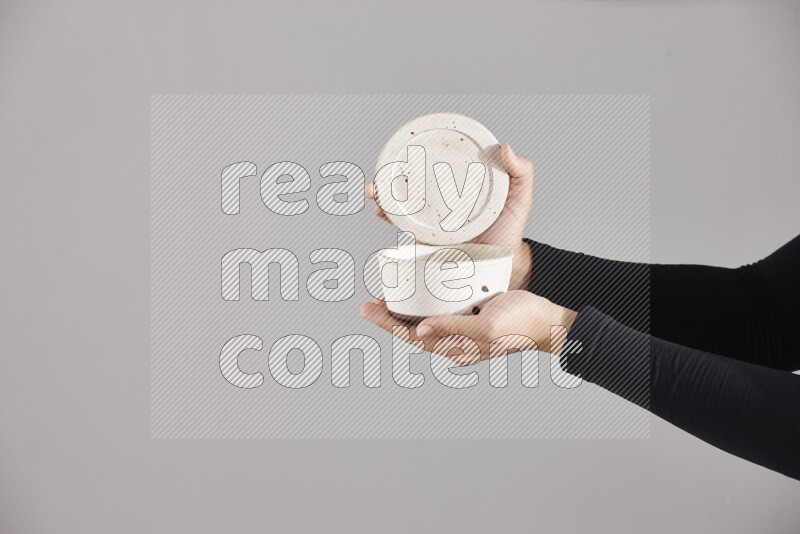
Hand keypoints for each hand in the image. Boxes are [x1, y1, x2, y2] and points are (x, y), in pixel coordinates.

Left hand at [360, 291, 576, 365]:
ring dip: (405, 312)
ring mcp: (463, 333)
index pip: (412, 337)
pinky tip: (420, 294)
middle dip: (390, 318)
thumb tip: (421, 330)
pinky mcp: (471, 319)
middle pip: (413, 332)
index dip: (388, 324)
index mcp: (456, 348)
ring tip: (388, 299)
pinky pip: (441, 313)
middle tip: (369, 304)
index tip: (369, 310)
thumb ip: (454, 329)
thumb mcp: (486, 327)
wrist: (547, 321)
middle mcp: (456, 343)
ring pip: (425, 324)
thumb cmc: (522, 325)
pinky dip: (425, 304)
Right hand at [365, 144, 534, 290]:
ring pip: (400, 207)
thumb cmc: (509, 233)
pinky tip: (382, 214)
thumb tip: (507, 148)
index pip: (433, 168)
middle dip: (388, 178)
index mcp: (457, 188)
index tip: (403, 149)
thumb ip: (521, 174)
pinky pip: (403, 232)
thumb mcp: (519, 200)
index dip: (415, 157)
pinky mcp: (425, 244)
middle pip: (408, 186)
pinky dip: (389, 222)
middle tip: (380, 176)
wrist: (503, 269)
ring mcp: (430, 223)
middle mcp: (439, 204)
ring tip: (375, 193)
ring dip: (383, 197)